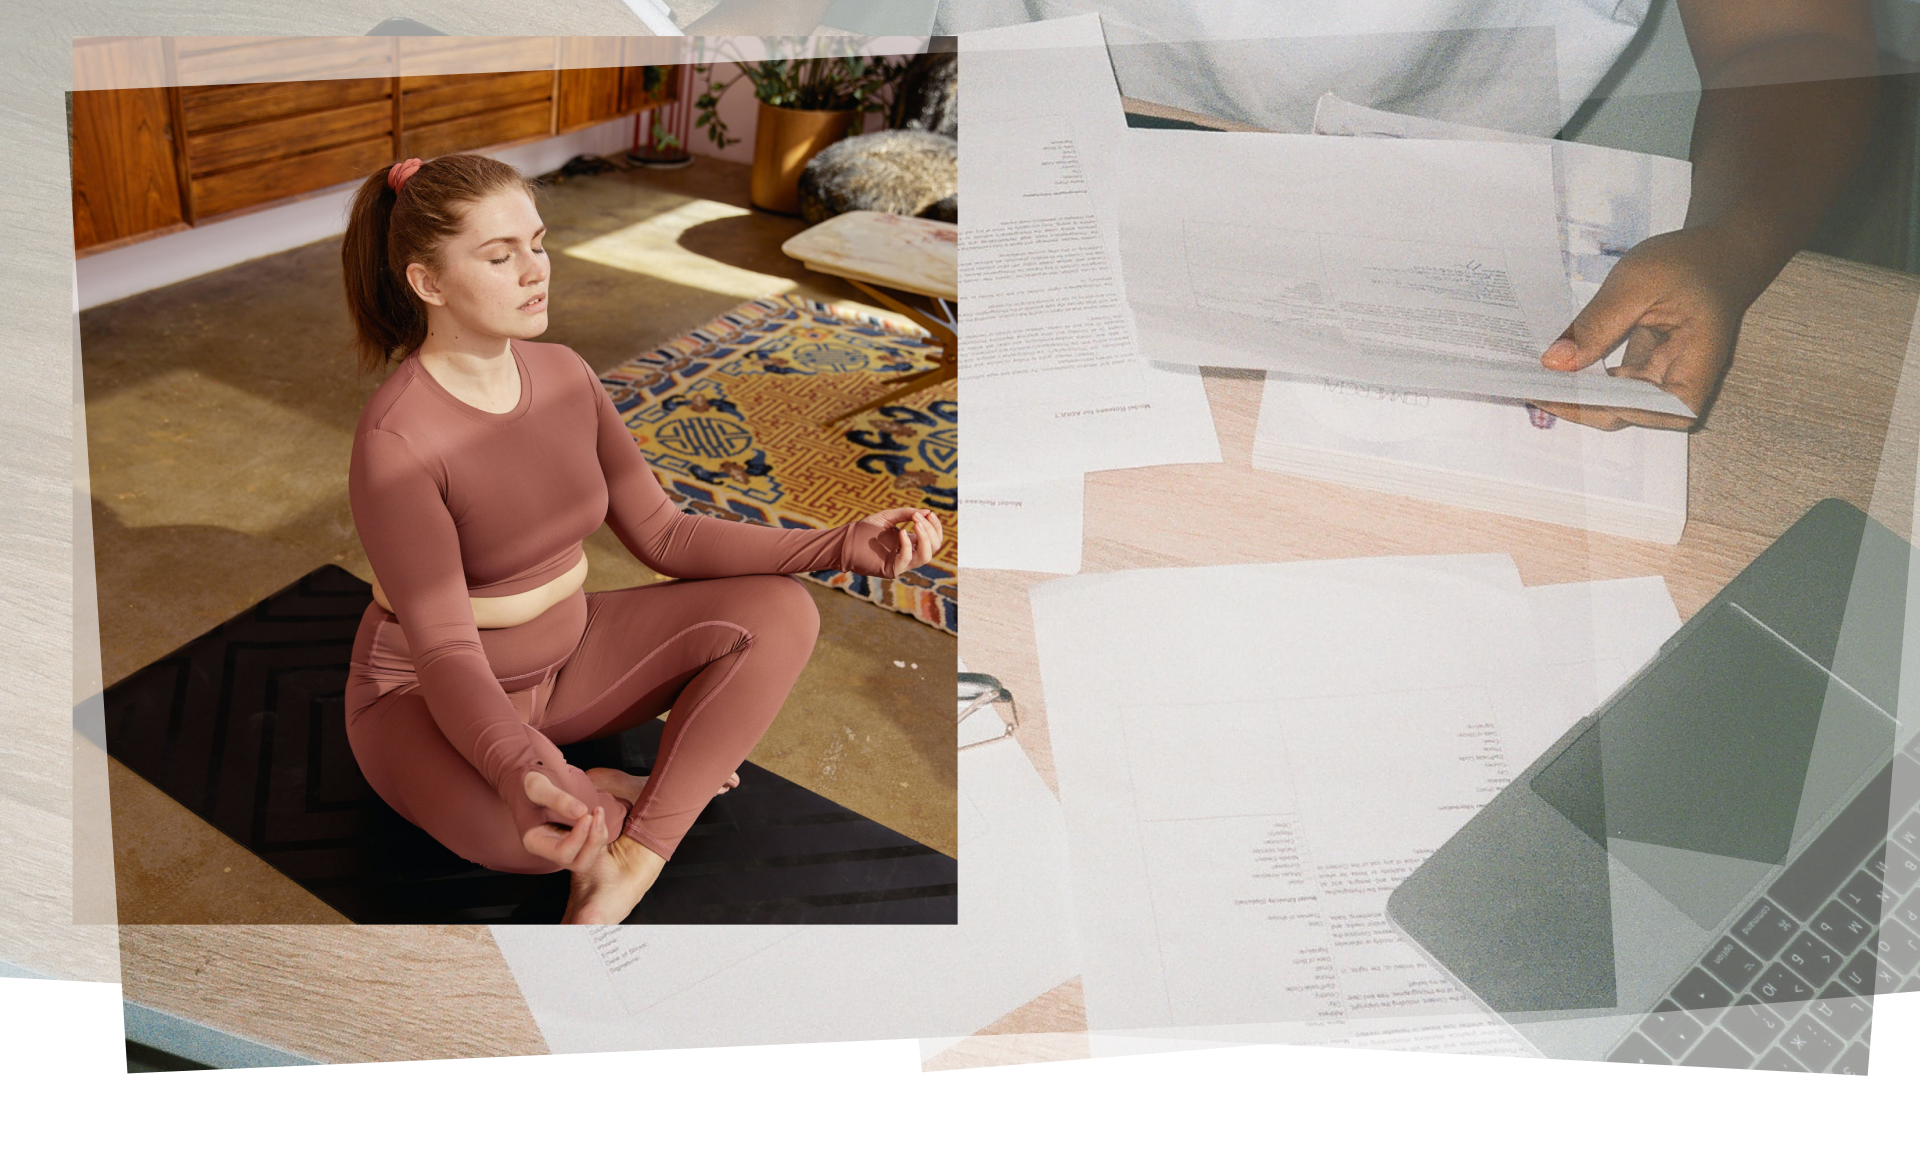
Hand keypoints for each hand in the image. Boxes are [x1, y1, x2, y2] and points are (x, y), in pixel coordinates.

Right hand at [520, 770, 614, 871]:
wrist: (527, 783)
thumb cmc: (528, 784)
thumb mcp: (536, 785)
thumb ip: (556, 798)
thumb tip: (581, 812)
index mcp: (535, 841)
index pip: (561, 853)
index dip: (578, 838)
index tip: (586, 815)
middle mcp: (549, 850)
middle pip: (578, 864)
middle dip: (593, 842)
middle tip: (596, 815)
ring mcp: (563, 847)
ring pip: (588, 859)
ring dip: (599, 838)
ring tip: (598, 811)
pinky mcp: (574, 840)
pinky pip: (592, 847)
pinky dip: (600, 833)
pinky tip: (597, 814)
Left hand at [859, 508, 943, 576]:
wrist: (846, 541)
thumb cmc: (866, 529)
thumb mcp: (888, 517)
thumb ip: (906, 514)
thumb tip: (927, 512)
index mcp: (912, 543)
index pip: (934, 539)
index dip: (936, 527)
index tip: (929, 513)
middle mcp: (910, 554)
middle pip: (934, 547)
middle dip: (931, 530)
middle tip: (919, 517)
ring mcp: (901, 563)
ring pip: (925, 557)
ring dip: (925, 539)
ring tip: (917, 524)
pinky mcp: (891, 569)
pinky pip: (906, 560)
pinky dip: (907, 545)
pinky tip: (901, 532)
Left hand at [1535, 228, 1748, 430]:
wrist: (1720, 252)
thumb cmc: (1689, 262)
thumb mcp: (1638, 283)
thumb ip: (1598, 324)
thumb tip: (1554, 364)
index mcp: (1693, 371)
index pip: (1642, 411)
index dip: (1593, 408)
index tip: (1550, 393)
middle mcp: (1680, 387)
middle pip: (1623, 413)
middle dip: (1575, 403)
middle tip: (1527, 384)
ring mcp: (1662, 381)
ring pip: (1612, 403)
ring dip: (1575, 392)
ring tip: (1533, 376)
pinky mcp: (1647, 370)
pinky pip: (1612, 385)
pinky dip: (1584, 377)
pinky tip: (1555, 364)